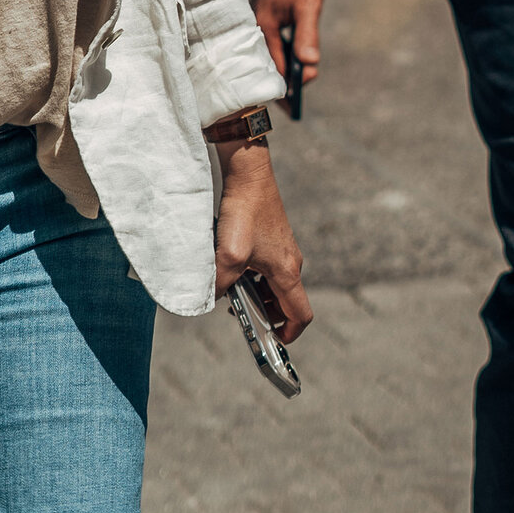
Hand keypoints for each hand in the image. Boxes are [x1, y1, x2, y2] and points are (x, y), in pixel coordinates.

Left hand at [213, 142, 311, 343]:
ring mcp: (284, 248)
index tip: (271, 340)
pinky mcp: (273, 236)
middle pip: (286, 302)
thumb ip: (219, 284)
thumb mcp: (227, 255)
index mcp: (287, 272)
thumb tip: (212, 298)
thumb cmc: (244, 212)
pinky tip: (232, 266)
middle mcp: (291, 262)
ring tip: (233, 290)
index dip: (289, 334)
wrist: (248, 172)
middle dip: (266, 314)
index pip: (301, 315)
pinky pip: (269, 267)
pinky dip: (254, 275)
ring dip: (258, 294)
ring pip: (276, 284)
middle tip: (241, 312)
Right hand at [251, 0, 325, 107]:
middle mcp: (255, 23)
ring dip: (279, 65)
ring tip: (291, 84)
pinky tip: (287, 56)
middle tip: (292, 106)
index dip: (286, 86)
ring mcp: (257, 16)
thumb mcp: (309, 6)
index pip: (274, 65)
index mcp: (264, 25)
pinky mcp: (262, 9)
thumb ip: (308, 35)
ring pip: (266, 49)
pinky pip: (267, 37)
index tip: (295, 106)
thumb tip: (309, 66)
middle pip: (266, 61)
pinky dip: (278, 50)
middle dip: (279, 82)